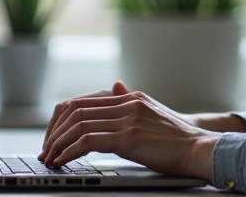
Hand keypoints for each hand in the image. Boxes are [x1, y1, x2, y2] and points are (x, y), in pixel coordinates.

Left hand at [38, 81, 220, 180]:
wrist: (200, 148)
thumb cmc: (177, 138)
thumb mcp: (151, 113)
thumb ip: (129, 102)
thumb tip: (115, 86)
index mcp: (130, 97)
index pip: (84, 101)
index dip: (62, 119)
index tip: (53, 136)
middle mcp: (127, 102)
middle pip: (76, 109)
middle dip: (54, 131)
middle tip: (46, 149)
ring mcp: (128, 118)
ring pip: (78, 123)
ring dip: (58, 142)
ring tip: (50, 157)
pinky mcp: (129, 137)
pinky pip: (88, 140)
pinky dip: (69, 151)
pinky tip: (63, 160)